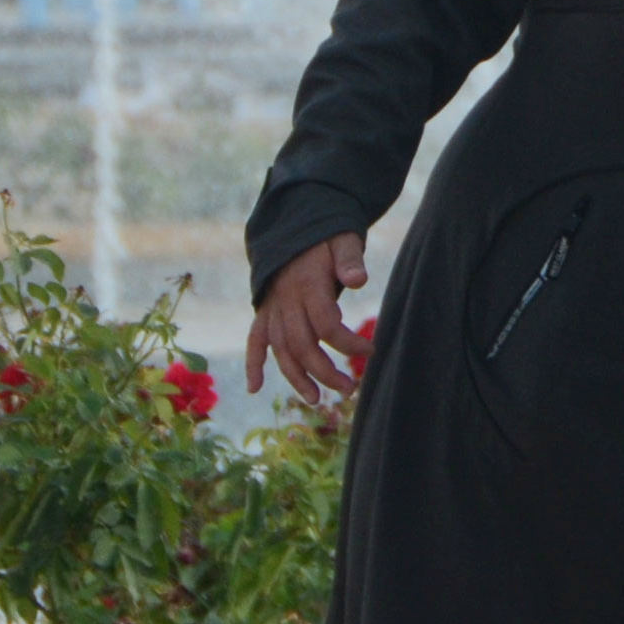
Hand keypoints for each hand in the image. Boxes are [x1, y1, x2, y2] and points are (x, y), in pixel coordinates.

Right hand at [245, 233, 371, 407]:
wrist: (296, 223)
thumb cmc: (326, 235)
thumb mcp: (343, 239)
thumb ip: (350, 259)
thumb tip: (358, 281)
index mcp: (307, 284)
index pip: (326, 324)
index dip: (349, 343)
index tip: (371, 349)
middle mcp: (286, 300)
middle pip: (302, 345)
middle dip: (325, 372)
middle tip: (349, 389)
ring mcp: (272, 307)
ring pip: (280, 350)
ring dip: (296, 378)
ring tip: (316, 400)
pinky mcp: (264, 310)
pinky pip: (254, 340)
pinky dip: (252, 363)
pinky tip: (254, 387)